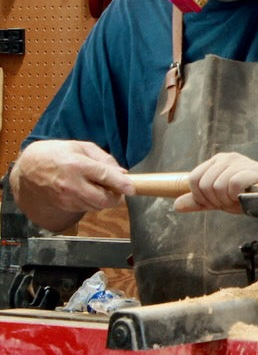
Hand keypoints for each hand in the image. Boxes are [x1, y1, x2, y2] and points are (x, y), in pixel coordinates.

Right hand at [11, 140, 133, 230]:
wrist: (29, 168)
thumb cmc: (57, 153)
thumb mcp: (82, 147)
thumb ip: (104, 159)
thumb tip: (122, 173)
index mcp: (77, 165)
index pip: (105, 177)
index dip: (122, 184)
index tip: (132, 188)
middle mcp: (72, 184)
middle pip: (103, 200)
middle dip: (117, 197)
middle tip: (119, 189)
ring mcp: (66, 198)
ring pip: (97, 206)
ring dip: (105, 200)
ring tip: (100, 187)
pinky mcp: (64, 206)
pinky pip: (86, 208)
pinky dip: (93, 202)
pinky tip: (88, 191)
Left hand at [175, 152, 257, 213]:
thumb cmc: (247, 194)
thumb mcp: (218, 199)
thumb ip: (199, 201)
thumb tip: (176, 205)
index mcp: (216, 162)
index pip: (193, 179)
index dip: (200, 196)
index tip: (215, 202)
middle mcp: (226, 158)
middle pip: (204, 185)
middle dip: (215, 200)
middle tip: (229, 201)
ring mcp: (239, 162)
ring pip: (217, 186)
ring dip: (227, 200)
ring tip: (238, 199)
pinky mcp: (251, 169)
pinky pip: (232, 185)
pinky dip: (236, 196)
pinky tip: (244, 196)